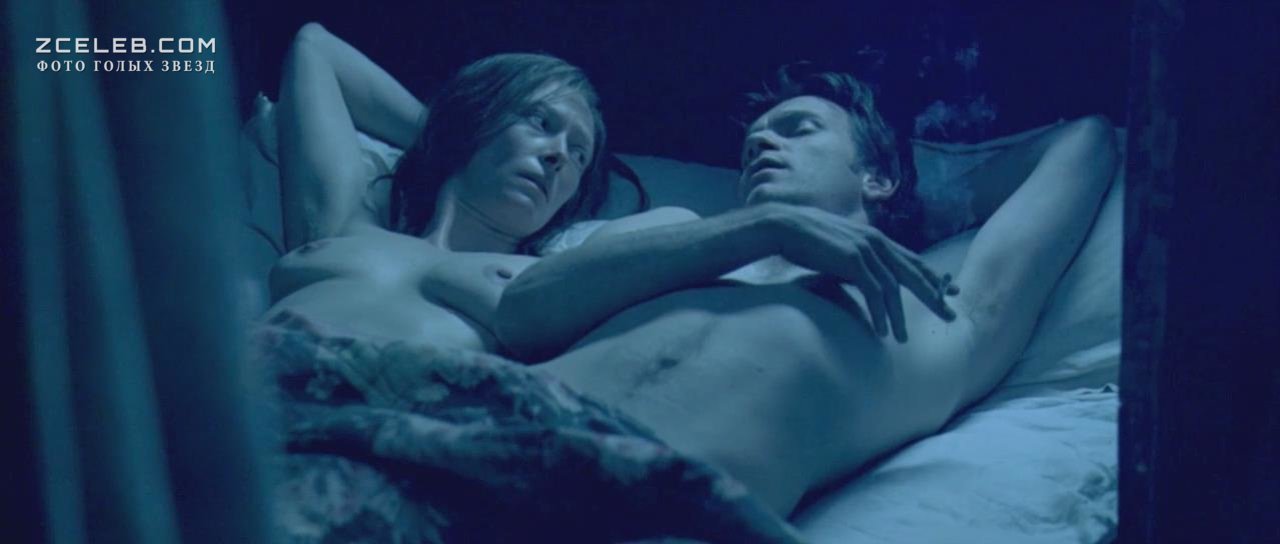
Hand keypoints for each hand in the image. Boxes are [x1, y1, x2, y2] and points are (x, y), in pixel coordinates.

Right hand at [762, 203, 959, 341]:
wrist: (784, 226)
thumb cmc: (807, 240)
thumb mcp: (840, 247)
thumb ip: (857, 259)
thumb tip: (865, 278)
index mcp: (875, 237)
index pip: (911, 260)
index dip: (932, 276)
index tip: (950, 291)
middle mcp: (876, 241)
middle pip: (913, 273)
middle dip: (934, 296)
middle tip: (950, 316)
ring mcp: (866, 249)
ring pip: (894, 287)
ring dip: (899, 316)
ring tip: (903, 339)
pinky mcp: (853, 259)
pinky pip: (874, 292)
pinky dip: (880, 313)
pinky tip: (881, 331)